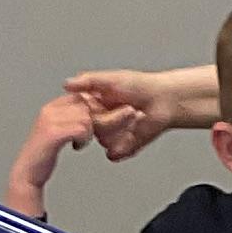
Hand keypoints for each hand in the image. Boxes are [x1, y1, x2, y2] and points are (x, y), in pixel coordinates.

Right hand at [3, 92, 96, 217]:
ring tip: (79, 143)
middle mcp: (48, 110)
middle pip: (84, 106)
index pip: (79, 97)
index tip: (86, 128)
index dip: (89, 112)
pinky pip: (81, 129)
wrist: (28, 173)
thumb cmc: (44, 154)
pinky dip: (83, 140)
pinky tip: (76, 147)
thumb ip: (68, 118)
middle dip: (90, 122)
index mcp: (49, 107)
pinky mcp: (53, 134)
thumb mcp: (56, 130)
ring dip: (88, 132)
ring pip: (85, 118)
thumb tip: (89, 111)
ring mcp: (49, 121)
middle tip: (83, 137)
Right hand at [64, 65, 205, 160]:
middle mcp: (99, 120)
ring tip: (137, 116)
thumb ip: (88, 81)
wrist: (164, 100)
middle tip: (129, 108)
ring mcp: (110, 135)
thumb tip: (66, 84)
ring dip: (121, 129)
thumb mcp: (111, 79)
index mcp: (92, 104)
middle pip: (91, 129)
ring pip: (103, 141)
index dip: (87, 112)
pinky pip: (113, 153)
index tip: (100, 105)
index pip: (78, 114)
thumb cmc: (141, 86)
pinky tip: (135, 132)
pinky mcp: (121, 147)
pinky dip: (123, 146)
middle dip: (112, 119)